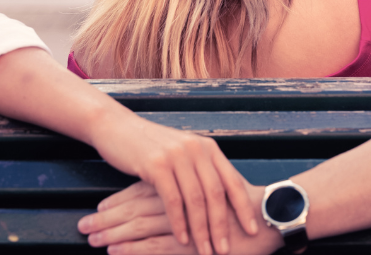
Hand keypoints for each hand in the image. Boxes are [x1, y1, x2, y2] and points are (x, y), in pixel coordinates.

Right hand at [88, 112, 258, 254]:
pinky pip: (173, 200)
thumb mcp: (182, 153)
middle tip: (225, 250)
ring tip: (205, 251)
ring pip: (196, 200)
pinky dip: (179, 223)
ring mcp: (177, 155)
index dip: (244, 207)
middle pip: (216, 194)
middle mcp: (196, 149)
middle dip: (222, 226)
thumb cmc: (150, 146)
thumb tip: (221, 201)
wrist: (117, 127)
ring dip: (202, 230)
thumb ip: (200, 170)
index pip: (232, 181)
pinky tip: (182, 239)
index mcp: (207, 147)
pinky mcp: (156, 164)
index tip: (253, 229)